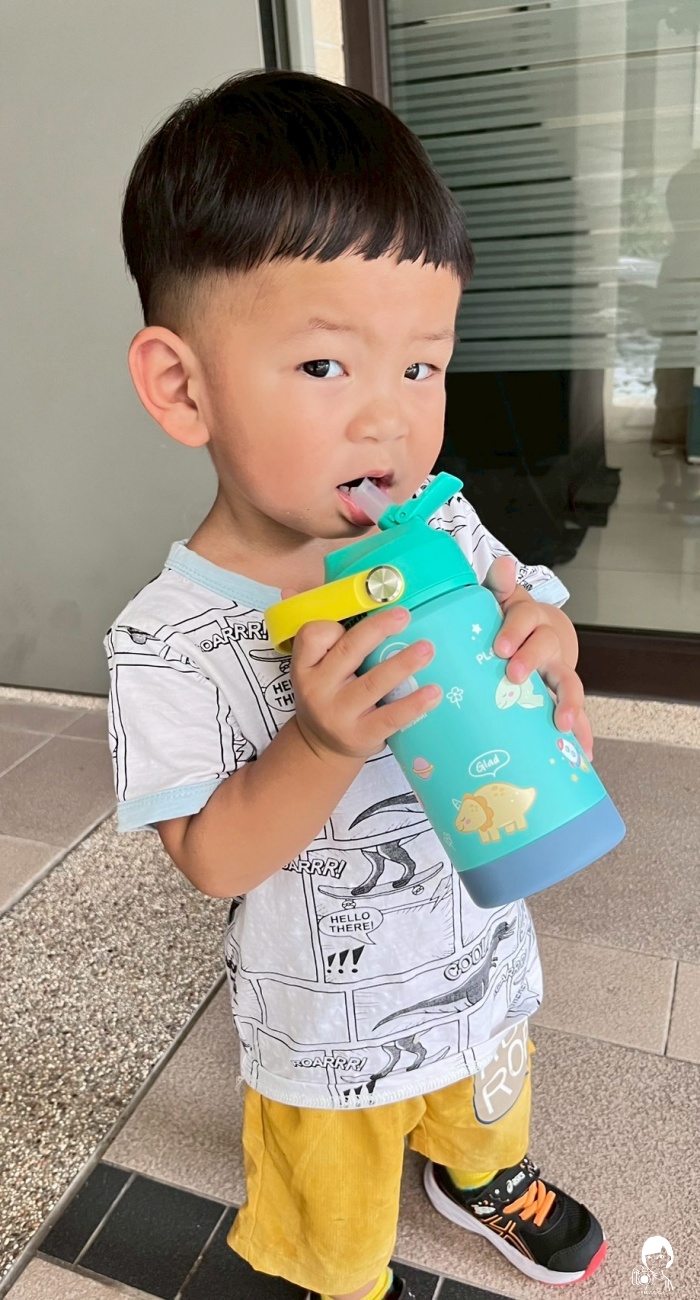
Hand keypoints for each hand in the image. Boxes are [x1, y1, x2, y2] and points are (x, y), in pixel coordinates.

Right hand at [280, 588, 441, 760]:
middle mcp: (317, 689)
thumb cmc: (325, 694)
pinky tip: (434, 691)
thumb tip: (289, 589)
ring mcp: (339, 714)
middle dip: (378, 629)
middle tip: (404, 615)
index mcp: (304, 665)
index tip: (362, 612)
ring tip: (427, 648)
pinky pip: (390, 717)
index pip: (313, 635)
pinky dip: (414, 704)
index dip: (336, 624)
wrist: (321, 747)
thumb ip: (310, 631)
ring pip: (373, 682)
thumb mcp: (311, 666)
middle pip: (349, 651)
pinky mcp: (361, 734)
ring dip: (403, 663)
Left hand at [484, 558, 592, 759]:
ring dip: (569, 703)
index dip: (514, 631)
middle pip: (546, 648)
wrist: (539, 633)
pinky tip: (585, 755)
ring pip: (569, 683)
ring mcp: (559, 671)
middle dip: (532, 660)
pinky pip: (577, 715)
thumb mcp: (502, 600)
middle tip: (513, 676)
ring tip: (563, 724)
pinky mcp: (563, 696)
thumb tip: (502, 563)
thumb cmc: (511, 620)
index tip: (500, 648)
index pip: (525, 617)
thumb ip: (498, 585)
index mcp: (530, 620)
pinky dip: (583, 734)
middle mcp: (549, 644)